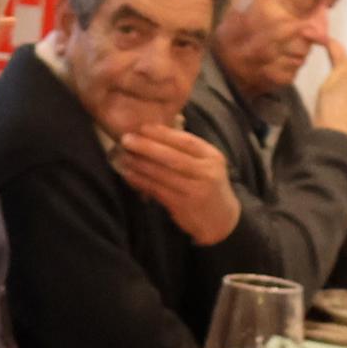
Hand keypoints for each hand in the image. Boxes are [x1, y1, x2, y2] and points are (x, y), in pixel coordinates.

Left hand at [112, 124, 241, 245]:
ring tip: (124, 156)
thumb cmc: (207, 186)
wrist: (222, 220)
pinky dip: (142, 182)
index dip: (163, 133)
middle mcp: (207, 172)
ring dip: (140, 165)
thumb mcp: (206, 164)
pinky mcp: (184, 206)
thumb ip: (187, 150)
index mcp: (212, 157)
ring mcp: (196, 191)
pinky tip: (130, 175)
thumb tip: (152, 133)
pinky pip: (158, 191)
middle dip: (147, 147)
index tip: (143, 127)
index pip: (186, 141)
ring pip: (163, 174)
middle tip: (126, 139)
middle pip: (173, 157)